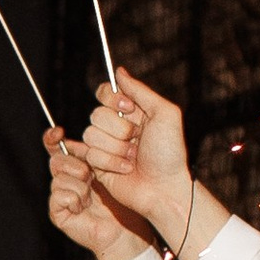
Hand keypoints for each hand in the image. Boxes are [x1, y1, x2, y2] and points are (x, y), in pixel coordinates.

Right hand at [44, 128, 142, 259]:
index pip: (58, 146)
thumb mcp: (123, 152)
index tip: (59, 131)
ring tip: (92, 193)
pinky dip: (74, 198)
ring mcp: (64, 196)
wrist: (134, 222)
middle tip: (92, 174)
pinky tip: (85, 206)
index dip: (53, 138)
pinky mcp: (59, 213)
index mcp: (81, 162)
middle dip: (75, 164)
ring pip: (58, 177)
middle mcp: (71, 178)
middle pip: (56, 159)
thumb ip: (110, 133)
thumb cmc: (136, 185)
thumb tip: (95, 116)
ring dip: (79, 183)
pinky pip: (58, 196)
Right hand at [82, 63, 189, 220]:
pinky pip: (90, 154)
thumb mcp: (165, 114)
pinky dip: (110, 162)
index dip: (112, 101)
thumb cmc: (169, 153)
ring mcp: (106, 146)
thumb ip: (140, 90)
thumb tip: (118, 71)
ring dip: (116, 148)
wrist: (164, 188)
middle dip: (119, 130)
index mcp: (132, 111)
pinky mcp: (97, 165)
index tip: (129, 110)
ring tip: (133, 158)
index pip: (105, 93)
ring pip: (91, 135)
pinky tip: (126, 169)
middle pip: (96, 114)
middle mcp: (116, 127)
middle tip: (137, 140)